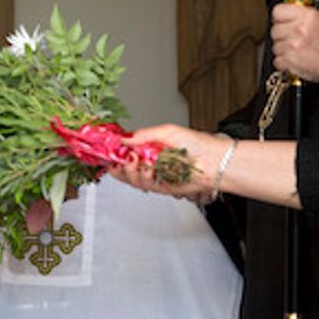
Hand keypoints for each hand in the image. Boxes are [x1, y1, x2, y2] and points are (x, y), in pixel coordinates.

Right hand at [109, 123, 224, 203]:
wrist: (212, 160)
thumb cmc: (196, 143)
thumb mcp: (165, 131)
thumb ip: (142, 136)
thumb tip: (124, 138)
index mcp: (149, 149)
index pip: (125, 153)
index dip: (114, 153)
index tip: (106, 150)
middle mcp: (151, 164)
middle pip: (124, 170)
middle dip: (118, 164)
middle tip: (119, 157)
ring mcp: (156, 176)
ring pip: (132, 179)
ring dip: (130, 170)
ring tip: (133, 159)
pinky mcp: (162, 187)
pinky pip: (146, 185)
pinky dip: (144, 176)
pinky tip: (146, 167)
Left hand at [270, 3, 318, 82]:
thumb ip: (302, 14)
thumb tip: (288, 14)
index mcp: (307, 16)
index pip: (278, 11)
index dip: (279, 18)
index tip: (282, 22)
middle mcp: (298, 30)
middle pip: (274, 30)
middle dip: (282, 35)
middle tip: (292, 39)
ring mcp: (293, 46)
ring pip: (275, 47)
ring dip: (283, 50)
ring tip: (296, 51)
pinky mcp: (290, 61)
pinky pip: (277, 61)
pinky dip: (284, 63)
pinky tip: (295, 60)